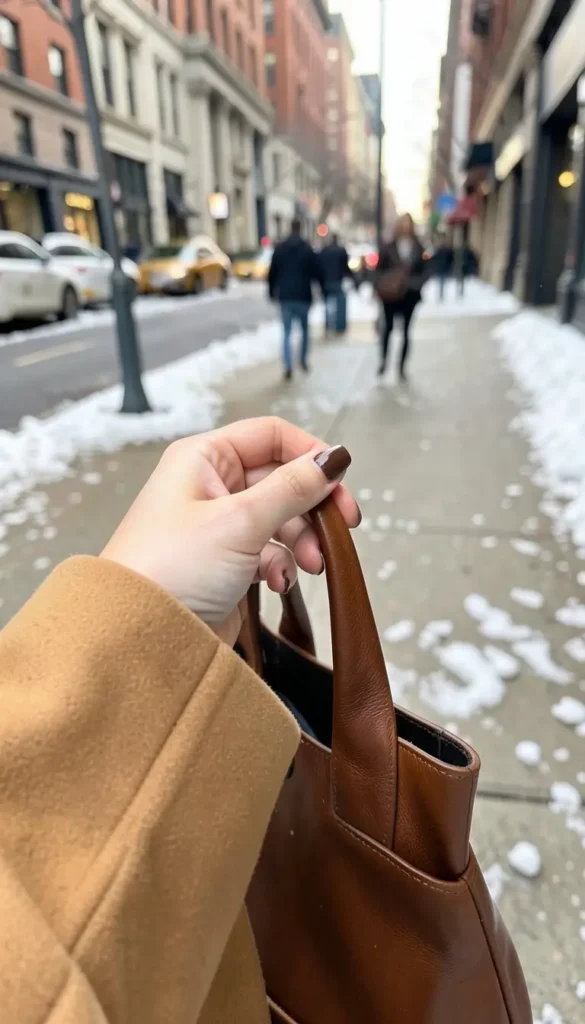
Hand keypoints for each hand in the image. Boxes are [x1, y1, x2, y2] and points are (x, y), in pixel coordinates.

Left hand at [101, 417, 358, 644]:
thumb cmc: (169, 571)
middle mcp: (209, 486)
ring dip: (302, 540)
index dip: (311, 454)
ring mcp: (217, 527)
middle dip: (312, 505)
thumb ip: (294, 487)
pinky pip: (268, 552)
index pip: (271, 436)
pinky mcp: (225, 564)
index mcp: (203, 459)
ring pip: (280, 518)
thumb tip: (334, 458)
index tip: (340, 481)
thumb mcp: (240, 520)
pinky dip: (282, 566)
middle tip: (341, 527)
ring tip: (312, 564)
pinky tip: (280, 581)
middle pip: (281, 479)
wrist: (137, 638)